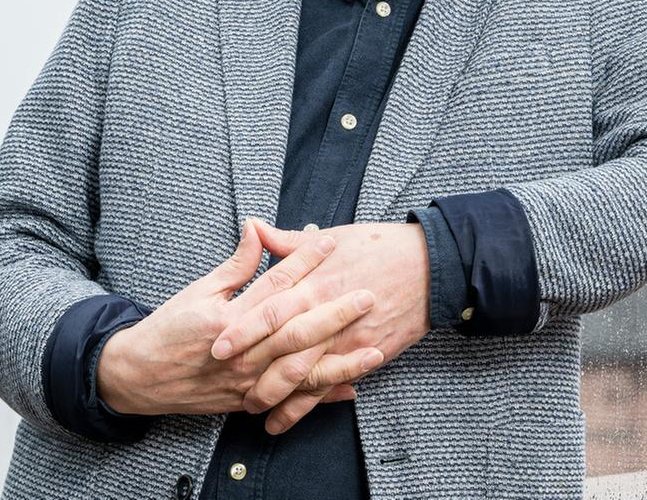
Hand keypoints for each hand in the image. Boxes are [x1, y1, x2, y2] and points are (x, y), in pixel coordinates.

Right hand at [95, 219, 379, 416]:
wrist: (137, 377)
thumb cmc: (168, 329)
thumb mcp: (198, 291)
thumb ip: (236, 265)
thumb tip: (258, 228)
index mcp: (227, 321)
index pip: (273, 286)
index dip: (303, 262)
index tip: (330, 243)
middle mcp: (240, 354)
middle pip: (295, 332)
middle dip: (334, 314)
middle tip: (368, 295)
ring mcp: (245, 382)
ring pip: (299, 374)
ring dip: (339, 363)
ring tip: (374, 351)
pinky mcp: (247, 402)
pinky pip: (290, 401)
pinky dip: (321, 397)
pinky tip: (352, 388)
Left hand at [211, 221, 431, 432]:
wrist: (429, 266)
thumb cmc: (378, 247)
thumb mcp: (333, 238)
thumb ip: (288, 243)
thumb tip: (253, 228)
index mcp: (316, 284)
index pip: (270, 310)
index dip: (243, 330)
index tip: (216, 345)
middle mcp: (329, 316)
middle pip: (284, 350)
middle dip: (252, 370)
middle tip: (224, 382)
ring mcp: (349, 340)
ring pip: (306, 376)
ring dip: (277, 396)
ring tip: (250, 408)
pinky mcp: (366, 355)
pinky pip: (331, 387)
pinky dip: (308, 405)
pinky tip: (286, 419)